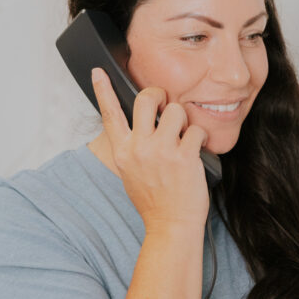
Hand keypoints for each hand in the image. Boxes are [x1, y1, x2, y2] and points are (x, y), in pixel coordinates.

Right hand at [90, 67, 209, 232]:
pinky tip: (197, 152)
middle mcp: (139, 148)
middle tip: (166, 104)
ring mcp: (161, 151)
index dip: (103, 90)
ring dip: (185, 121)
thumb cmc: (154, 200)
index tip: (97, 72)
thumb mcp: (131, 173)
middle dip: (159, 95)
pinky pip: (197, 130)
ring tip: (184, 138)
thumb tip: (140, 125)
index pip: (109, 114)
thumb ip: (132, 148)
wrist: (171, 226)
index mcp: (123, 152)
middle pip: (146, 99)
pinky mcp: (184, 157)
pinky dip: (201, 138)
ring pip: (176, 110)